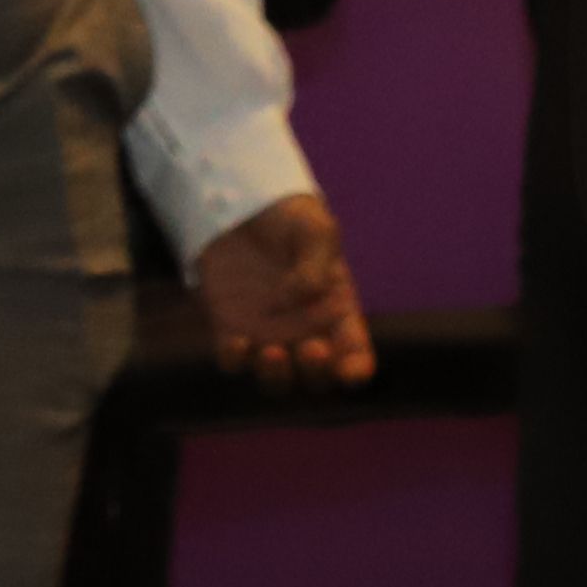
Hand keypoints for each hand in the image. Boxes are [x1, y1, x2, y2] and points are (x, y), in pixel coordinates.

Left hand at [192, 190, 376, 391]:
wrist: (243, 207)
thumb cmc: (292, 221)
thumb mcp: (315, 230)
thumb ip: (315, 264)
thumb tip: (299, 297)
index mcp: (336, 314)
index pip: (355, 355)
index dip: (356, 371)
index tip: (350, 372)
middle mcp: (305, 334)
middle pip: (317, 378)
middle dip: (316, 374)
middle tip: (312, 350)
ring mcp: (268, 337)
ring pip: (276, 379)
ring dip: (275, 375)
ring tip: (272, 352)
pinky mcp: (231, 331)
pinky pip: (233, 362)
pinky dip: (235, 360)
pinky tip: (237, 343)